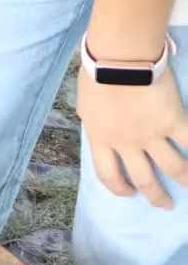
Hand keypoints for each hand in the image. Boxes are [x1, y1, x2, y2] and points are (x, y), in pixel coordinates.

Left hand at [77, 64, 187, 207]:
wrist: (118, 60)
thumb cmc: (96, 76)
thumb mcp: (86, 106)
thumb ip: (95, 123)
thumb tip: (97, 129)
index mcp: (101, 139)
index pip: (108, 174)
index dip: (118, 188)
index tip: (128, 192)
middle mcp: (127, 143)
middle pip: (143, 178)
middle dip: (155, 195)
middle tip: (164, 204)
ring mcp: (151, 135)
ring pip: (172, 167)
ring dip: (184, 180)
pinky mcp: (173, 122)